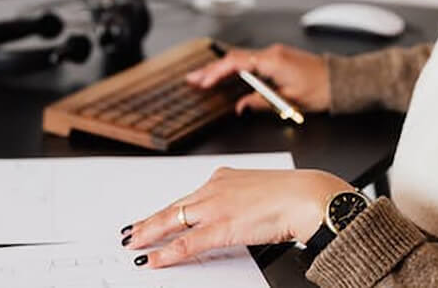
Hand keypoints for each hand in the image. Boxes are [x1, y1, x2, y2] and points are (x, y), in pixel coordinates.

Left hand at [120, 168, 352, 267]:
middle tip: (132, 231)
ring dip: (150, 234)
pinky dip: (168, 252)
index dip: (167, 210)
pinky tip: (155, 259)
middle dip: (150, 222)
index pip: (187, 197)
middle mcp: (214, 188)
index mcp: (223, 178)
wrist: (305, 196)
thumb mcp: (257, 192)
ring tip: (135, 244)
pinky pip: (187, 242)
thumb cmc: (290, 195)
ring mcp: (215, 207)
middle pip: (173, 207)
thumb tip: (233, 215)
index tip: (153, 217)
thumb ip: (239, 201)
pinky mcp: (221, 226)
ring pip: (172, 221)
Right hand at [186, 44, 330, 113]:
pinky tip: (226, 75)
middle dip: (211, 69)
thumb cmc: (320, 89)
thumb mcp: (288, 101)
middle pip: (234, 58)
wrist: (340, 81)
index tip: (204, 82)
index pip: (236, 63)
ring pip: (240, 58)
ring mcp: (274, 54)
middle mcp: (272, 53)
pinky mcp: (277, 58)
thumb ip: (260, 102)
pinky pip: (250, 60)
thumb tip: (241, 106)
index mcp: (272, 61)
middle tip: (193, 78)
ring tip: (204, 77)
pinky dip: (234, 67)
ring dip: (221, 68)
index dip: (216, 72)